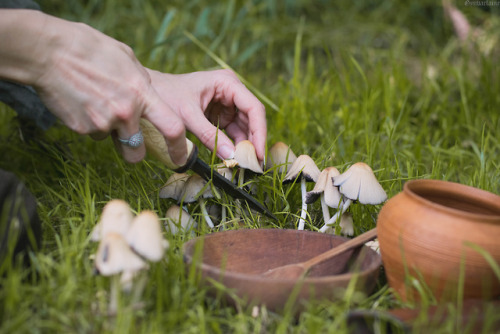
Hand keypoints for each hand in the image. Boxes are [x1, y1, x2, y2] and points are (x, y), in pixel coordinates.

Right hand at [0, 11, 186, 164]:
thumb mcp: (128, 59)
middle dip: (135, 151)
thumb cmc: (91, 49)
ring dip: (108, 130)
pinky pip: (91, 132)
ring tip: (97, 103)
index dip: (180, 148)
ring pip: (111, 140)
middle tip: (128, 137)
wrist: (50, 52)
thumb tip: (149, 98)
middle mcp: (124, 113)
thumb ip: (143, 83)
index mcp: (142, 94)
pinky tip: (82, 101)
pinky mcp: (81, 128)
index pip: (172, 128)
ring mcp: (101, 123)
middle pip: (137, 153)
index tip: (181, 159)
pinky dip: (89, 122)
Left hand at [147, 69, 266, 161]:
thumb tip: (231, 156)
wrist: (148, 93)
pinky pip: (233, 132)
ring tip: (244, 165)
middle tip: (254, 165)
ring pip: (244, 127)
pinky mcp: (220, 114)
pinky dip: (234, 145)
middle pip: (252, 119)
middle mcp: (231, 91)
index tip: (258, 154)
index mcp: (227, 82)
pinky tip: (234, 159)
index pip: (253, 108)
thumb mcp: (187, 116)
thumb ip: (209, 135)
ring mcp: (227, 103)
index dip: (259, 132)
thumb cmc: (165, 96)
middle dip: (253, 142)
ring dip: (244, 146)